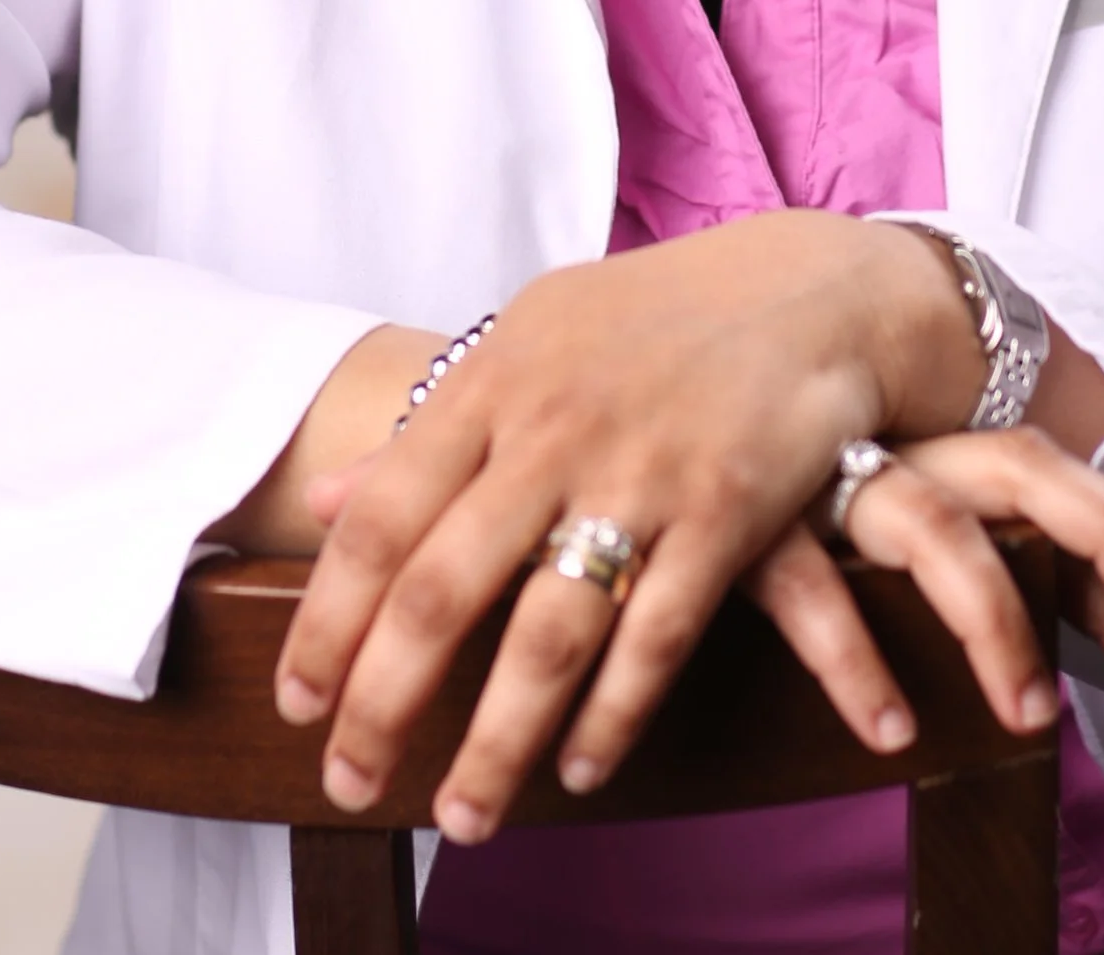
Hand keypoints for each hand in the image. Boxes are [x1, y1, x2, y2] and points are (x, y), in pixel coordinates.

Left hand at [265, 212, 989, 842]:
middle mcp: (556, 430)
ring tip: (464, 815)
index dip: (330, 619)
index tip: (297, 701)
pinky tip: (579, 767)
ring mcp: (642, 474)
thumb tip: (326, 498)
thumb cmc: (652, 317)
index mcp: (496, 380)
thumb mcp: (531, 338)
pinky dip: (612, 716)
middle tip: (350, 782)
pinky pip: (655, 639)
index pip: (384, 518)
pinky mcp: (724, 513)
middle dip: (385, 703)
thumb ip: (435, 424)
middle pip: (445, 590)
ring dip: (498, 744)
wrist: (806, 288)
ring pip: (548, 637)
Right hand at [746, 429, 1103, 744]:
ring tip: (1032, 719)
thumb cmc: (825, 498)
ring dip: (991, 622)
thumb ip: (1055, 592)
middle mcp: (897, 444)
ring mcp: (825, 476)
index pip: (1054, 467)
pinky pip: (810, 590)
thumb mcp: (936, 528)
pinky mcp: (751, 525)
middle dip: (1097, 536)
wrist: (675, 424)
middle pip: (1015, 467)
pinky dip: (854, 661)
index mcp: (943, 438)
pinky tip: (890, 729)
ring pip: (929, 528)